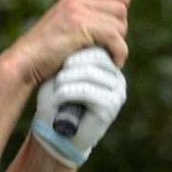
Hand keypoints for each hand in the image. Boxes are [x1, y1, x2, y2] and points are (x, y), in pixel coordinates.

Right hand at [6, 0, 128, 89]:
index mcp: (71, 0)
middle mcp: (75, 2)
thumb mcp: (62, 30)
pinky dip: (119, 52)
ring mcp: (77, 14)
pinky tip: (114, 61)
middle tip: (110, 47)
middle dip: (120, 29)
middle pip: (119, 7)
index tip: (119, 18)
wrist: (24, 63)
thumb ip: (82, 24)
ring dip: (119, 44)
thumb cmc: (43, 55)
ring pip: (119, 24)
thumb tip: (114, 29)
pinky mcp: (80, 29)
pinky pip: (114, 37)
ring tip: (110, 56)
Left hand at [30, 47, 126, 167]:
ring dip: (65, 80)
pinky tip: (56, 98)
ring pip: (88, 72)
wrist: (55, 134)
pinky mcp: (110, 106)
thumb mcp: (61, 73)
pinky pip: (87, 90)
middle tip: (56, 80)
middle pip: (95, 56)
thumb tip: (79, 36)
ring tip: (55, 91)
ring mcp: (116, 92)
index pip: (97, 45)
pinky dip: (66, 92)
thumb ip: (72, 55)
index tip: (58, 66)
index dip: (74, 52)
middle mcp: (117, 78)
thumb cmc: (55, 102)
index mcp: (108, 67)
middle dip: (69, 65)